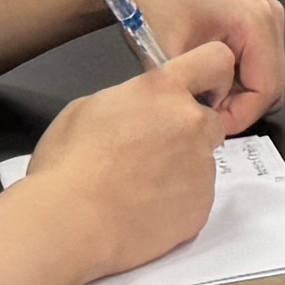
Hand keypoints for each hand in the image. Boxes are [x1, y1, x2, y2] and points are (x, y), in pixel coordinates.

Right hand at [21, 47, 236, 283]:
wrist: (72, 224)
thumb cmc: (69, 164)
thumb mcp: (88, 109)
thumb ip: (128, 101)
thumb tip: (139, 111)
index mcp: (163, 91)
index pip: (215, 60)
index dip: (211, 76)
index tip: (199, 92)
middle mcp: (192, 123)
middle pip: (211, 121)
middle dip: (191, 133)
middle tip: (154, 153)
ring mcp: (201, 168)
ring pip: (202, 164)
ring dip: (182, 171)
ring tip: (140, 190)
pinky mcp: (202, 207)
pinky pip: (197, 199)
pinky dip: (178, 204)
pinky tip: (144, 212)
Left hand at [87, 0, 284, 128]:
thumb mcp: (169, 50)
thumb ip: (194, 92)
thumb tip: (203, 120)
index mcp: (257, 20)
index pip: (266, 92)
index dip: (237, 117)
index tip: (205, 125)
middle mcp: (269, 14)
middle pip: (271, 84)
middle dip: (238, 105)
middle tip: (199, 110)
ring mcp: (263, 11)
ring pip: (263, 73)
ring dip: (235, 89)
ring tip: (197, 87)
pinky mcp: (250, 12)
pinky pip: (254, 57)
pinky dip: (233, 72)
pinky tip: (202, 69)